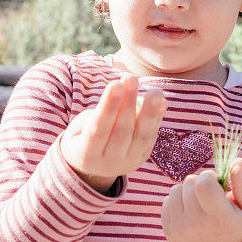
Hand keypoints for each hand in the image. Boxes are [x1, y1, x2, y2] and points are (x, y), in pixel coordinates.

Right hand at [60, 75, 165, 192]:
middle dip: (128, 103)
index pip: (99, 129)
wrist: (94, 163)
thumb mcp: (80, 127)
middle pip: (122, 132)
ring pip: (142, 137)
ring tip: (155, 91)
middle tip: (131, 78)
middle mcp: (108, 163)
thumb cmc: (83, 135)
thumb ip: (97, 113)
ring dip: (150, 112)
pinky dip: (157, 119)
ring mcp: (128, 163)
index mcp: (86, 155)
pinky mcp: (141, 159)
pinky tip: (162, 102)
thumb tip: (121, 92)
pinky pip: (151, 138)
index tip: (116, 84)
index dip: (108, 107)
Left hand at [161, 158, 241, 241]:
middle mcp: (197, 227)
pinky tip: (190, 212)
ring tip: (200, 203)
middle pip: (189, 183)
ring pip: (175, 190)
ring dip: (187, 191)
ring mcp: (180, 231)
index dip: (209, 176)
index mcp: (219, 219)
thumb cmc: (236, 222)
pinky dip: (178, 202)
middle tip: (210, 195)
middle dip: (199, 182)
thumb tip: (237, 161)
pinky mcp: (168, 232)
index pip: (203, 184)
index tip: (216, 183)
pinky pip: (166, 201)